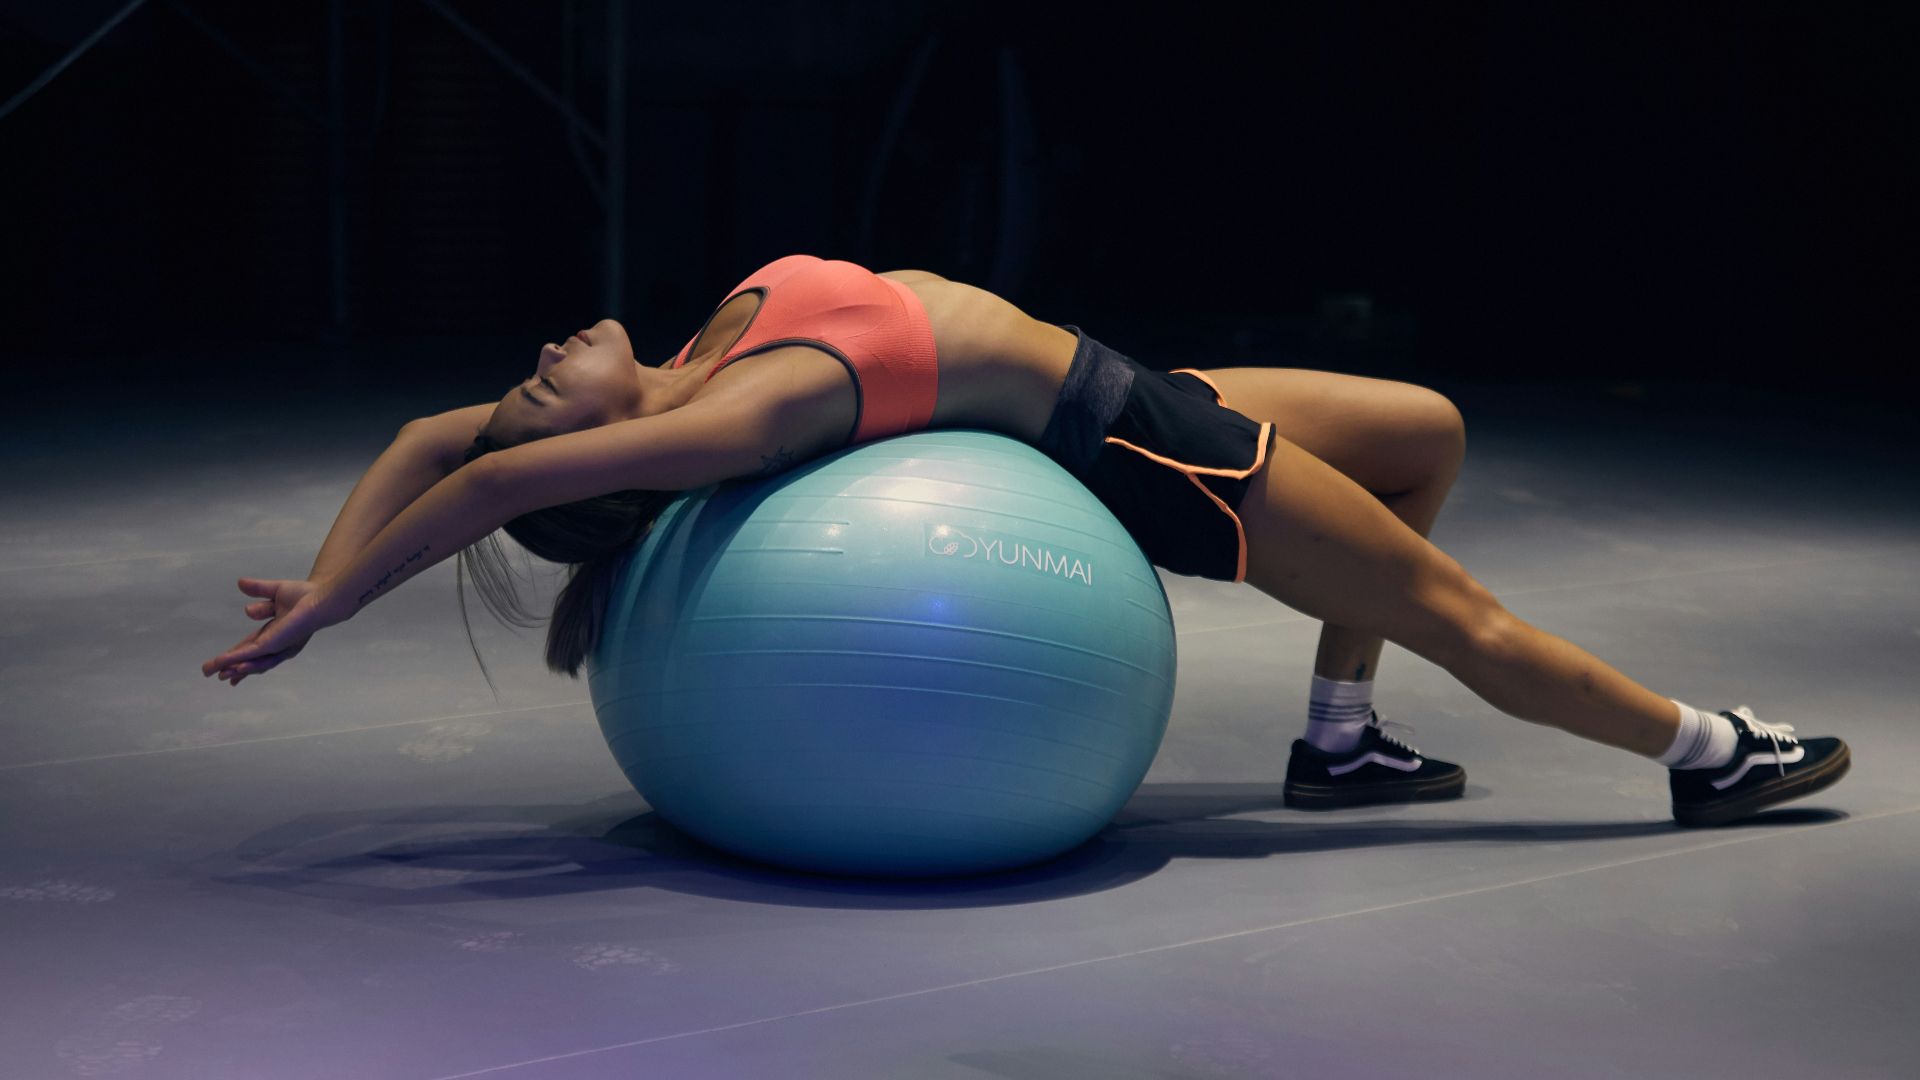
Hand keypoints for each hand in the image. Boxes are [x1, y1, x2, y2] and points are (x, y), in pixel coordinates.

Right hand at [201, 577, 341, 685]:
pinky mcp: (276, 644)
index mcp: (274, 633)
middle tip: (211, 674)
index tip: (221, 665)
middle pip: (248, 659)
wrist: (321, 596)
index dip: (235, 656)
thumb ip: (257, 590)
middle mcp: (276, 644)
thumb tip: (239, 583)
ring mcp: (277, 646)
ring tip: (217, 674)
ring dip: (232, 668)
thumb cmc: (305, 595)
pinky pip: (252, 653)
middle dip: (229, 667)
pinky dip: (237, 658)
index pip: (250, 648)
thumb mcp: (275, 591)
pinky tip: (224, 662)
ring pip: (251, 662)